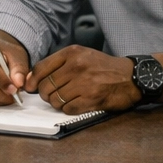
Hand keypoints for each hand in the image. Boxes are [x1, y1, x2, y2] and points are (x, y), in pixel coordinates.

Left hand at [25, 46, 140, 113]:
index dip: (32, 81)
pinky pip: (67, 108)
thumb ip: (58, 64)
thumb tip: (32, 79)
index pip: (40, 68)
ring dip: (58, 102)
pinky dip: (69, 108)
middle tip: (55, 94)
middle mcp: (76, 66)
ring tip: (69, 98)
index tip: (30, 87)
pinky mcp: (90, 98)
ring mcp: (84, 82)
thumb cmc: (104, 67)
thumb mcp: (81, 56)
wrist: (131, 77)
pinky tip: (77, 102)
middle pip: (45, 86)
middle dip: (46, 94)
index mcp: (72, 53)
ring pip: (55, 99)